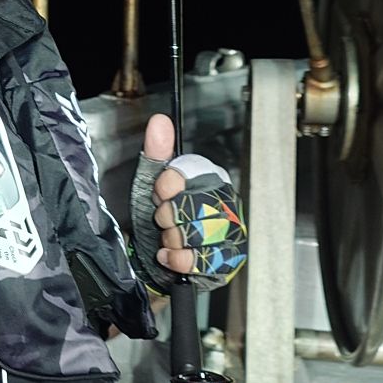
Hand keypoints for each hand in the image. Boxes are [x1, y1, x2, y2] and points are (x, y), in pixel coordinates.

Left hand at [133, 113, 247, 291]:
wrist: (158, 260)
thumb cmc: (160, 218)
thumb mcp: (152, 182)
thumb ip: (157, 151)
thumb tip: (159, 121)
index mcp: (211, 177)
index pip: (189, 173)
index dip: (166, 186)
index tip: (160, 194)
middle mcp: (226, 202)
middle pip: (191, 205)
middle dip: (167, 216)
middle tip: (163, 218)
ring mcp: (230, 232)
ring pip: (196, 233)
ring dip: (171, 238)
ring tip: (169, 237)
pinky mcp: (227, 260)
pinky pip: (198, 258)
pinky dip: (175, 258)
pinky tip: (169, 253)